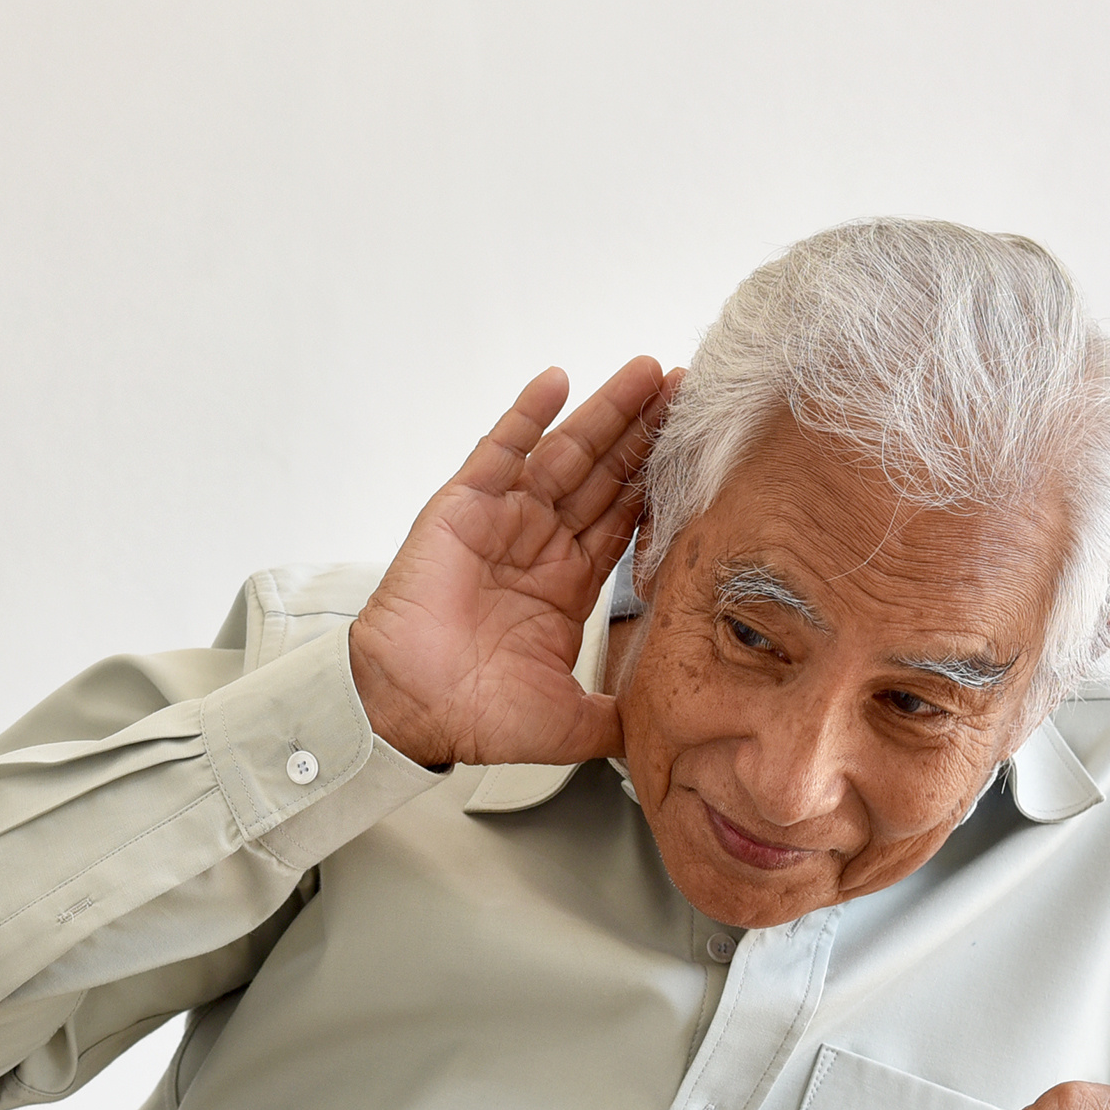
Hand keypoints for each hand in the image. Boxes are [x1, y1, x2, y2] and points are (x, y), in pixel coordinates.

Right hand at [349, 358, 676, 770]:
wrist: (408, 708)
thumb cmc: (477, 717)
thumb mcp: (572, 722)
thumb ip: (621, 718)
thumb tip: (672, 734)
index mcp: (568, 587)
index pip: (626, 521)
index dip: (661, 483)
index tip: (700, 448)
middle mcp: (540, 546)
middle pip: (605, 476)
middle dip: (644, 433)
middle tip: (685, 388)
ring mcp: (503, 521)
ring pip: (566, 454)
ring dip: (605, 413)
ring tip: (645, 374)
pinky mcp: (464, 505)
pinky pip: (500, 449)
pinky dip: (527, 415)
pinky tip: (558, 381)